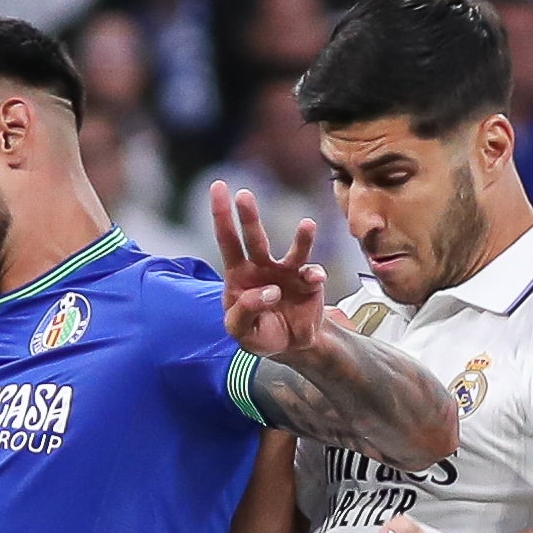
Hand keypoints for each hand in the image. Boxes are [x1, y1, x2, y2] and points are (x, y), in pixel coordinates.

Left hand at [212, 181, 326, 361]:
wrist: (289, 346)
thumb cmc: (259, 333)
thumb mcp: (240, 332)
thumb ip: (244, 313)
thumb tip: (269, 291)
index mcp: (239, 274)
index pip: (227, 241)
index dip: (221, 215)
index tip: (218, 186)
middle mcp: (263, 267)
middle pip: (255, 238)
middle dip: (249, 216)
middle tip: (244, 195)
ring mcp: (288, 272)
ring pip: (293, 251)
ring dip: (301, 238)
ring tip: (307, 225)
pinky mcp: (310, 283)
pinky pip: (313, 274)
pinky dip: (315, 274)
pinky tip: (314, 279)